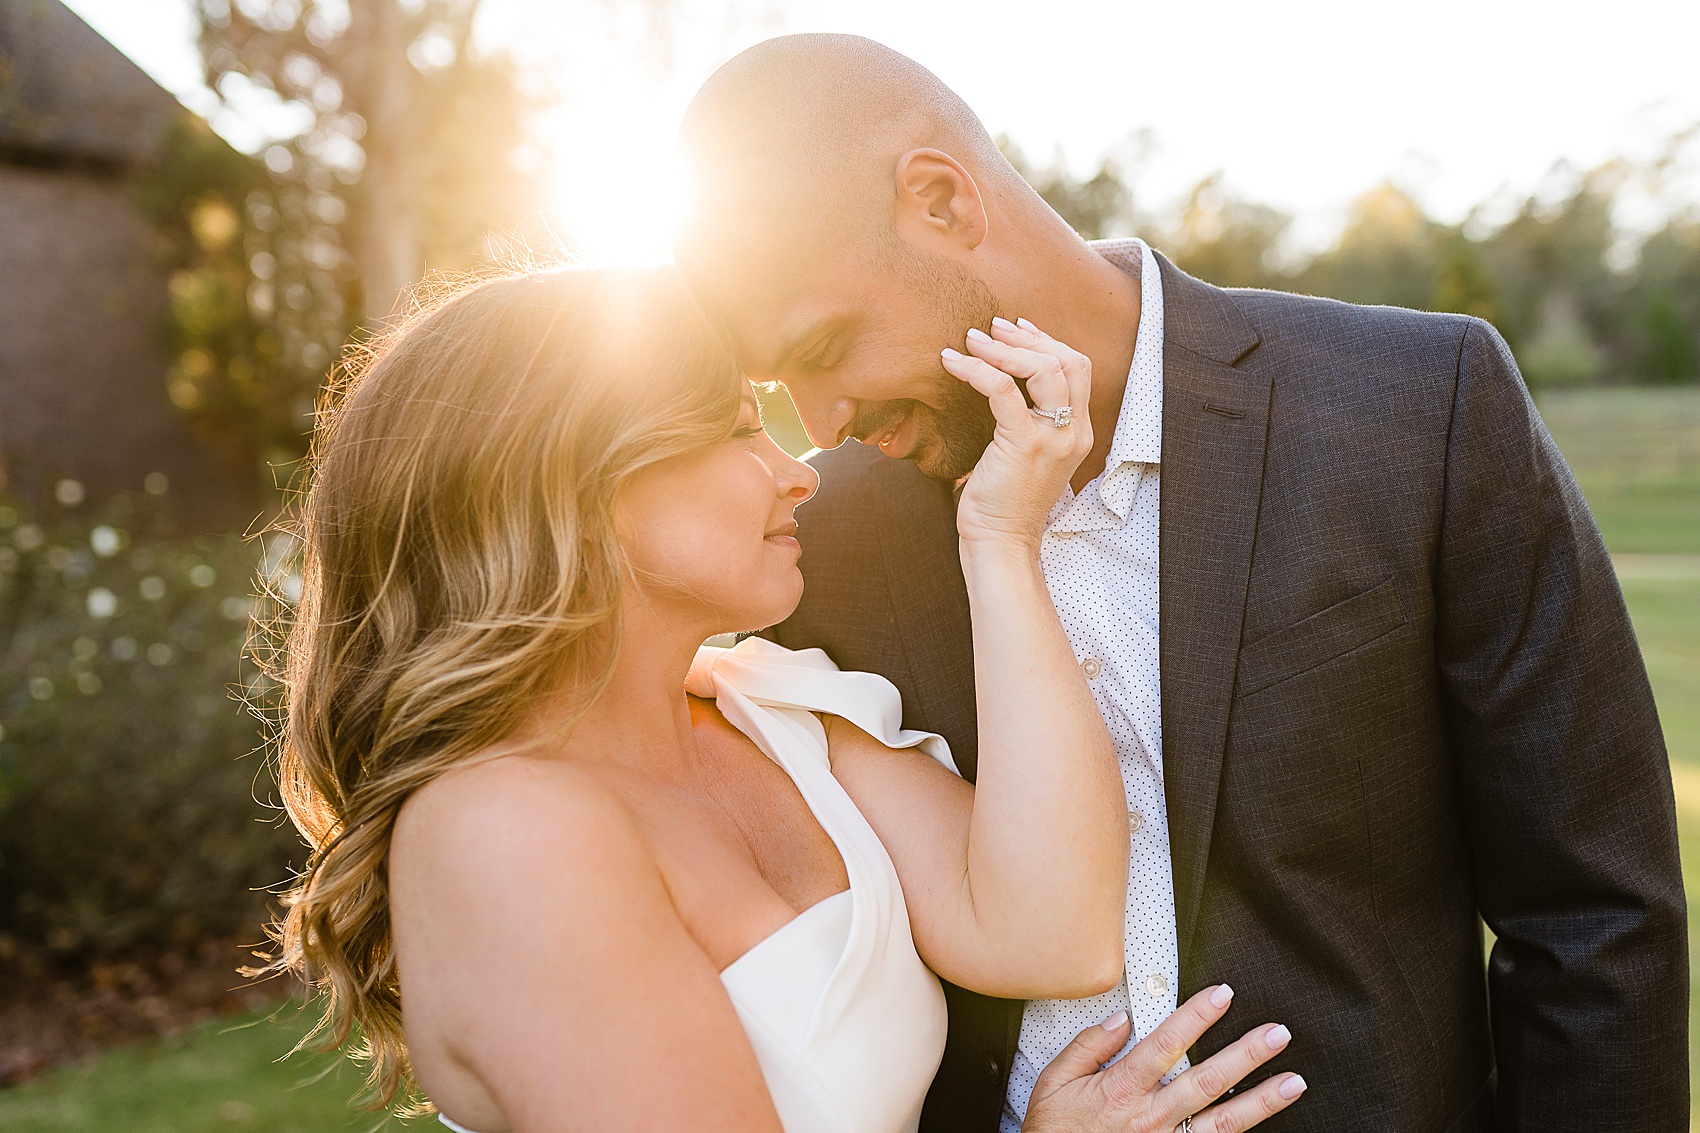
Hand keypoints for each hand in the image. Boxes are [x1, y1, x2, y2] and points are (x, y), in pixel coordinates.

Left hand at [942, 317, 1093, 554]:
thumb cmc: (1004, 503)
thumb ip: (1028, 422)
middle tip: (992, 327)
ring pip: (1043, 369)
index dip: (1048, 342)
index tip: (1016, 329)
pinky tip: (952, 362)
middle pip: (1068, 361)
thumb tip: (1003, 384)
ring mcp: (1053, 438)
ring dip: (1003, 348)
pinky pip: (1003, 389)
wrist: (1001, 543)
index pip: (1078, 369)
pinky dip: (976, 369)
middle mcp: (1074, 433)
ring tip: (971, 339)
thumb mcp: (1026, 456)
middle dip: (1028, 337)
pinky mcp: (1024, 444)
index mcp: (1079, 433)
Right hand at [1021, 985, 1305, 1132]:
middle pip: (1207, 1081)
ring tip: (1292, 1082)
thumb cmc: (1054, 1132)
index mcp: (1121, 1089)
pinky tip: (1265, 1126)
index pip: (1166, 1045)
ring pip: (1222, 1121)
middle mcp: (1150, 1117)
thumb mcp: (1054, 1083)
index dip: (1196, 1017)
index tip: (1222, 995)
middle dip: (1246, 1055)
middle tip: (1277, 1034)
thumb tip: (1120, 1020)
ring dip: (1261, 1101)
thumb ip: (1087, 1047)